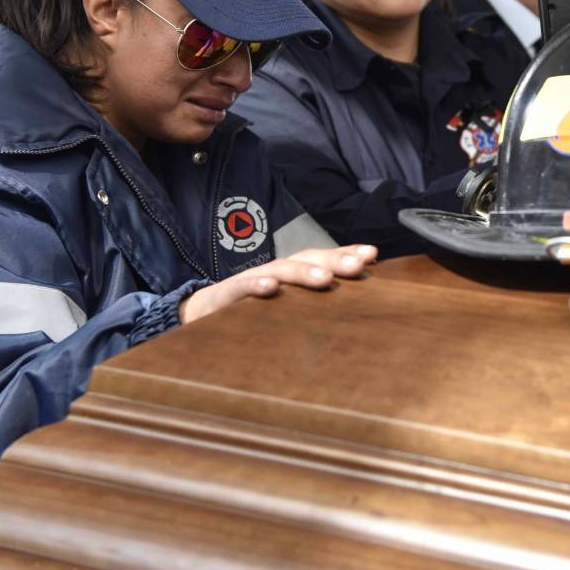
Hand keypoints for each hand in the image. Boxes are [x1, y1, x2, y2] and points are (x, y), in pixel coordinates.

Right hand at [178, 244, 377, 323]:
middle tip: (359, 265)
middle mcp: (275, 272)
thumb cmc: (251, 312)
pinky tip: (271, 288)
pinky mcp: (226, 296)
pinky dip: (257, 285)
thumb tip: (353, 305)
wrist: (197, 315)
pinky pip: (242, 288)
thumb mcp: (287, 308)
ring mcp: (251, 281)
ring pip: (280, 270)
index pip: (323, 259)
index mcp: (292, 274)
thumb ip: (313, 304)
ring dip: (303, 272)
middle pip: (307, 258)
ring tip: (325, 279)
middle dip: (334, 260)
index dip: (346, 254)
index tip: (373, 256)